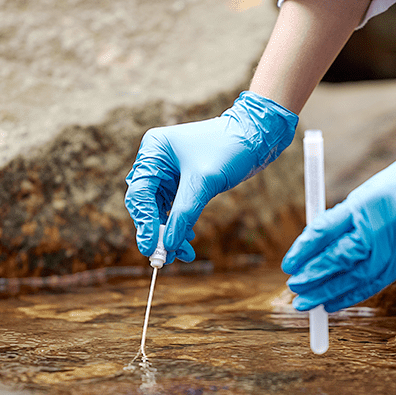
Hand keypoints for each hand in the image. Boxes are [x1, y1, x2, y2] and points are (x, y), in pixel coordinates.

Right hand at [125, 92, 297, 262]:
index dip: (144, 223)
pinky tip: (188, 238)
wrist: (256, 136)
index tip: (150, 248)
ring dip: (170, 232)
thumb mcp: (204, 182)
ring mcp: (169, 172)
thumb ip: (184, 213)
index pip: (140, 193)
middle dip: (158, 231)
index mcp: (153, 151)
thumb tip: (168, 245)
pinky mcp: (182, 181)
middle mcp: (156, 161)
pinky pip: (175, 208)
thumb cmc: (229, 148)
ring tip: (184, 254)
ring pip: (160, 210)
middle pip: (147, 204)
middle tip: (166, 258)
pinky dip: (180, 224)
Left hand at [282, 134, 395, 311]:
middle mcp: (382, 226)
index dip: (304, 250)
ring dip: (331, 293)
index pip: (325, 230)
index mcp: (365, 202)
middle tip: (294, 289)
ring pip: (359, 277)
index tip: (288, 265)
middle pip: (341, 258)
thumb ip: (342, 221)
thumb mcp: (366, 194)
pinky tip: (335, 302)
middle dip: (315, 277)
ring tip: (308, 303)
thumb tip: (311, 252)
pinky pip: (377, 282)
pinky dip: (354, 295)